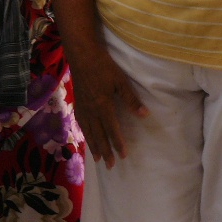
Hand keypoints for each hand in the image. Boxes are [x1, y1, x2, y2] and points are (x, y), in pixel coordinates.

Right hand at [69, 45, 148, 168]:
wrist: (81, 55)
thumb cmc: (103, 66)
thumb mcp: (120, 81)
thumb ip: (131, 99)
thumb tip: (144, 115)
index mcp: (103, 106)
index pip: (111, 129)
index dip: (117, 143)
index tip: (123, 156)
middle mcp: (91, 110)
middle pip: (98, 135)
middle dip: (105, 151)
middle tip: (110, 166)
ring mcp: (82, 107)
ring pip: (88, 131)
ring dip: (94, 146)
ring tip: (97, 159)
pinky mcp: (77, 102)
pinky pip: (80, 123)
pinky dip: (84, 133)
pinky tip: (86, 136)